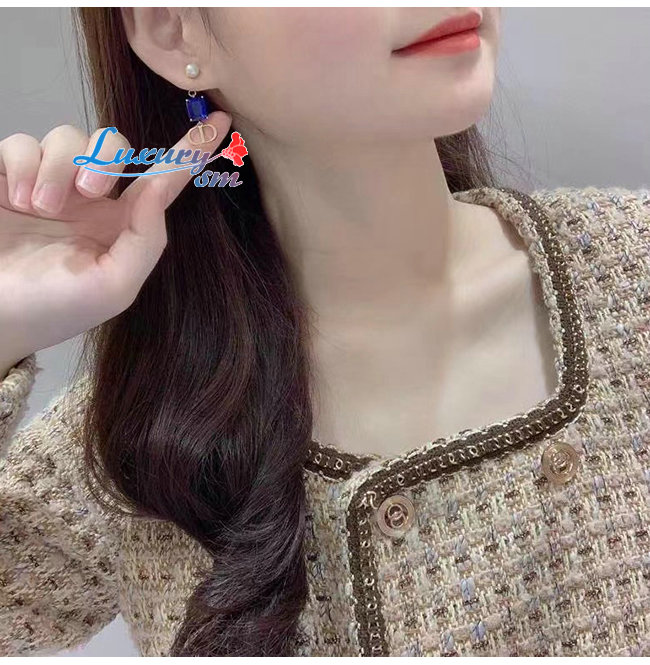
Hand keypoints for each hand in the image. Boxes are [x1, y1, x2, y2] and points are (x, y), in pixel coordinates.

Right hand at [0, 112, 230, 366]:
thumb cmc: (55, 309)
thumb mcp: (114, 286)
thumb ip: (146, 239)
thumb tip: (159, 189)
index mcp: (121, 224)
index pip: (161, 179)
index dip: (190, 150)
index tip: (221, 121)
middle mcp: (88, 198)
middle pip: (111, 144)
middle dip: (103, 158)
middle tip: (88, 193)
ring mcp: (48, 184)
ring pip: (65, 137)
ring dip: (57, 169)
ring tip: (39, 208)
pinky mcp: (6, 176)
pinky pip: (20, 144)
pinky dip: (21, 166)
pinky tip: (16, 199)